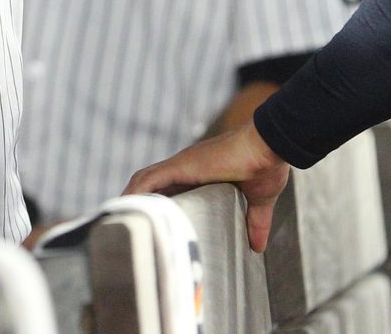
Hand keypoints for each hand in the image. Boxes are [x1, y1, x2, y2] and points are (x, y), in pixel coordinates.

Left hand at [125, 122, 289, 253]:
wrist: (269, 145)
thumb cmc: (266, 164)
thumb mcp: (258, 199)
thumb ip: (256, 222)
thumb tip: (258, 246)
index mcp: (200, 173)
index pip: (169, 188)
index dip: (156, 201)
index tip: (149, 220)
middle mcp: (186, 167)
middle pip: (150, 184)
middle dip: (137, 202)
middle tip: (127, 222)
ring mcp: (183, 165)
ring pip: (145, 181)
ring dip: (131, 198)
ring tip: (120, 218)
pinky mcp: (183, 165)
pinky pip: (150, 178)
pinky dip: (137, 191)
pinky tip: (126, 204)